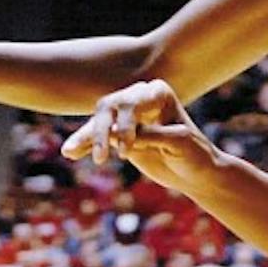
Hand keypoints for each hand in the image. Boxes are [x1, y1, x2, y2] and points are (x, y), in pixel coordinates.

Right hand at [61, 79, 217, 193]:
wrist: (197, 174)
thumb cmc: (195, 154)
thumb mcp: (178, 142)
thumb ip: (149, 135)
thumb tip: (115, 133)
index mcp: (158, 93)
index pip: (131, 102)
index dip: (125, 124)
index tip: (125, 150)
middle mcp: (139, 99)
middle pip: (109, 108)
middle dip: (99, 131)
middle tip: (101, 158)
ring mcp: (127, 117)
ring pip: (98, 123)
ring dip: (84, 137)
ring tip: (70, 152)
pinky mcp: (118, 136)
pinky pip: (96, 138)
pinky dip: (84, 145)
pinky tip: (70, 153)